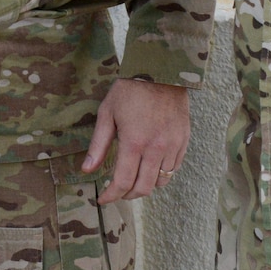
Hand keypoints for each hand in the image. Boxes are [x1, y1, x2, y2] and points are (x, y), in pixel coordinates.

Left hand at [84, 78, 189, 202]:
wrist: (161, 71)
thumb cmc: (130, 90)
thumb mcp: (107, 113)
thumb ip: (98, 145)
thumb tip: (86, 170)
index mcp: (134, 142)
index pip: (123, 182)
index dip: (111, 195)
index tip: (103, 199)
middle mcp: (156, 148)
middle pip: (144, 188)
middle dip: (128, 195)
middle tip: (117, 191)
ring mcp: (173, 146)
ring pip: (161, 182)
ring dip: (145, 186)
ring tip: (134, 180)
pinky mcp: (184, 141)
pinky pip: (174, 169)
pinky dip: (161, 175)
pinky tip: (150, 167)